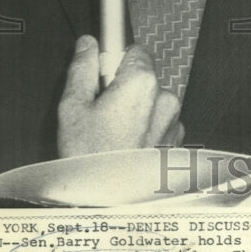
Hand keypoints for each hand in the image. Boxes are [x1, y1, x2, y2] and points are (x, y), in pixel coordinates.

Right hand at [57, 37, 183, 156]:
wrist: (109, 205)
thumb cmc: (91, 161)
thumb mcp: (73, 109)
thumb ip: (82, 69)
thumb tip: (88, 46)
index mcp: (140, 83)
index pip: (134, 50)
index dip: (114, 62)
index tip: (103, 75)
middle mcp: (164, 99)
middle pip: (143, 77)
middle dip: (123, 89)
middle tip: (101, 113)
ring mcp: (174, 122)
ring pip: (151, 102)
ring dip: (135, 111)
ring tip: (112, 136)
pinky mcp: (176, 141)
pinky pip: (160, 123)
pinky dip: (146, 129)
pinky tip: (126, 147)